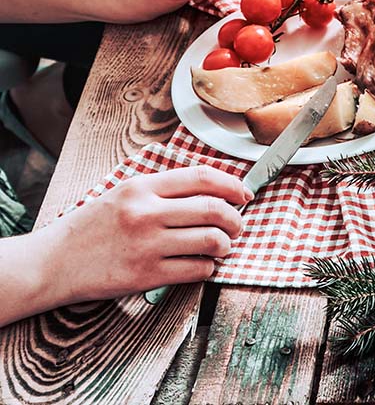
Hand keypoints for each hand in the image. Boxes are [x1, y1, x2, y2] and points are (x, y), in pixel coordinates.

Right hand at [35, 166, 250, 305]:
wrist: (52, 263)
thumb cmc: (90, 229)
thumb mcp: (123, 193)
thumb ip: (162, 190)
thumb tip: (212, 191)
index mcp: (142, 187)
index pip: (203, 177)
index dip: (232, 185)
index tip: (244, 194)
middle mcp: (147, 213)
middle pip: (215, 209)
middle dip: (236, 219)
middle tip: (237, 226)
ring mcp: (148, 245)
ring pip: (212, 240)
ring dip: (226, 245)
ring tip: (222, 247)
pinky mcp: (147, 275)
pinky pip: (197, 270)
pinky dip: (208, 268)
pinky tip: (202, 265)